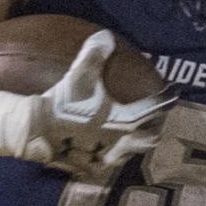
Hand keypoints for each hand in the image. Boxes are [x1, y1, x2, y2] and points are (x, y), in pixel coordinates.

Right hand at [0, 30, 174, 175]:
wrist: (34, 131)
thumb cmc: (62, 104)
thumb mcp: (79, 77)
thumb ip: (94, 56)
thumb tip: (105, 36)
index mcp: (125, 123)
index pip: (154, 112)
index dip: (164, 103)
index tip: (171, 96)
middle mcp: (119, 144)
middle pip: (148, 140)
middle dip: (152, 131)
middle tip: (151, 122)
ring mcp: (103, 159)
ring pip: (127, 156)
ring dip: (129, 147)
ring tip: (126, 137)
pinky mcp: (86, 169)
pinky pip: (101, 166)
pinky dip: (104, 159)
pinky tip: (98, 151)